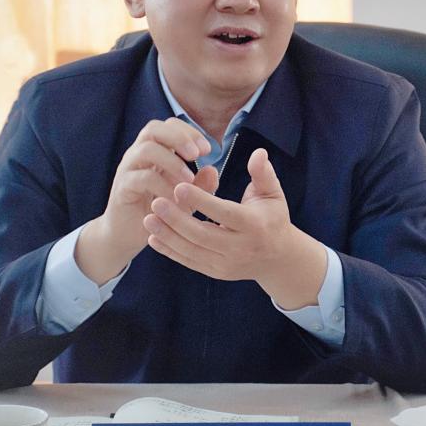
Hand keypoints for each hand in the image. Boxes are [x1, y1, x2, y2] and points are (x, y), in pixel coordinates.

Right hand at [76, 118, 214, 283]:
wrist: (127, 236)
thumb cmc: (158, 212)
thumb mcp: (185, 198)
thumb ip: (200, 185)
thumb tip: (214, 169)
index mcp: (155, 151)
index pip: (169, 126)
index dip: (189, 132)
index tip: (208, 150)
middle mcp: (138, 155)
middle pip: (153, 128)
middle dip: (179, 137)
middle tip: (198, 154)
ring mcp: (128, 170)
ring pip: (146, 149)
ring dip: (172, 161)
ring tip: (188, 179)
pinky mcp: (122, 189)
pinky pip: (141, 178)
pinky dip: (162, 186)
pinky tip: (175, 200)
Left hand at [143, 148, 327, 308]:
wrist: (278, 259)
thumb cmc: (273, 218)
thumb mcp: (272, 195)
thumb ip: (263, 174)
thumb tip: (258, 152)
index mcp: (254, 226)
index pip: (224, 213)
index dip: (201, 200)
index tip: (179, 186)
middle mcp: (240, 248)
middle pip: (203, 235)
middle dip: (177, 219)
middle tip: (156, 202)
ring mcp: (227, 264)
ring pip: (192, 251)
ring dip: (168, 236)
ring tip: (148, 218)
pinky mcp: (216, 273)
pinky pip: (189, 262)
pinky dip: (170, 251)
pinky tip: (153, 237)